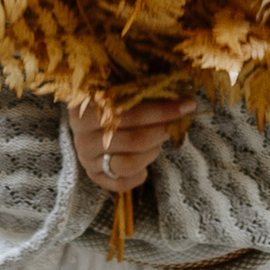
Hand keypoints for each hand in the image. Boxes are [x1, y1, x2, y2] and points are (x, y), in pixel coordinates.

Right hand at [69, 96, 195, 194]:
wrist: (90, 115)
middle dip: (162, 130)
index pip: (129, 112)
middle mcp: (82, 133)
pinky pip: (120, 183)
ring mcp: (86, 156)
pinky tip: (146, 168)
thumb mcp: (123, 86)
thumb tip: (181, 95)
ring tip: (158, 140)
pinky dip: (138, 176)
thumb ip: (144, 88)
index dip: (161, 110)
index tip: (187, 105)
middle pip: (133, 139)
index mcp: (87, 106)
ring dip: (152, 153)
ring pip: (128, 163)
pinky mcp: (93, 173)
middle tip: (178, 122)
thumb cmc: (113, 96)